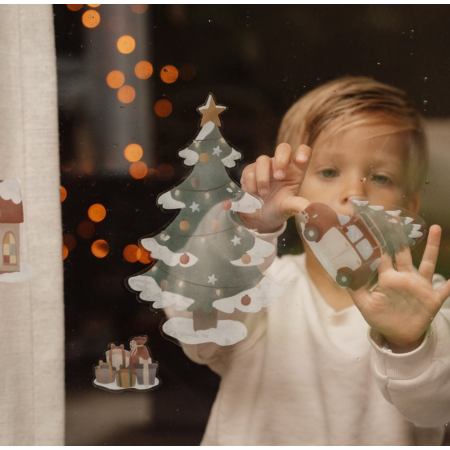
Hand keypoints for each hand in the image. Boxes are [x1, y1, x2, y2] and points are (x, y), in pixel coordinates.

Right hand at [238, 143, 311, 232]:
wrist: (260, 217)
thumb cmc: (278, 208)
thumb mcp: (289, 208)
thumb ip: (298, 205)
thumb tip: (309, 208)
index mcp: (296, 171)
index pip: (303, 152)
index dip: (303, 152)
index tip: (301, 160)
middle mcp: (281, 165)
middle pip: (283, 148)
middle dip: (281, 160)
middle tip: (279, 177)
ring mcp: (265, 167)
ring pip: (263, 160)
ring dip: (263, 177)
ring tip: (264, 193)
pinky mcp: (250, 172)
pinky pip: (249, 171)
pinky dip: (251, 184)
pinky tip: (254, 195)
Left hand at [349, 225, 449, 352]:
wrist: (398, 335)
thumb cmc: (380, 317)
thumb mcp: (365, 305)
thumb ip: (355, 290)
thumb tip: (340, 275)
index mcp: (387, 278)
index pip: (382, 256)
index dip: (378, 242)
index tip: (374, 225)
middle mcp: (404, 277)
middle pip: (402, 253)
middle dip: (400, 236)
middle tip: (397, 217)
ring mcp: (419, 286)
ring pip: (426, 262)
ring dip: (430, 246)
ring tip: (434, 228)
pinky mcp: (432, 299)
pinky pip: (445, 290)